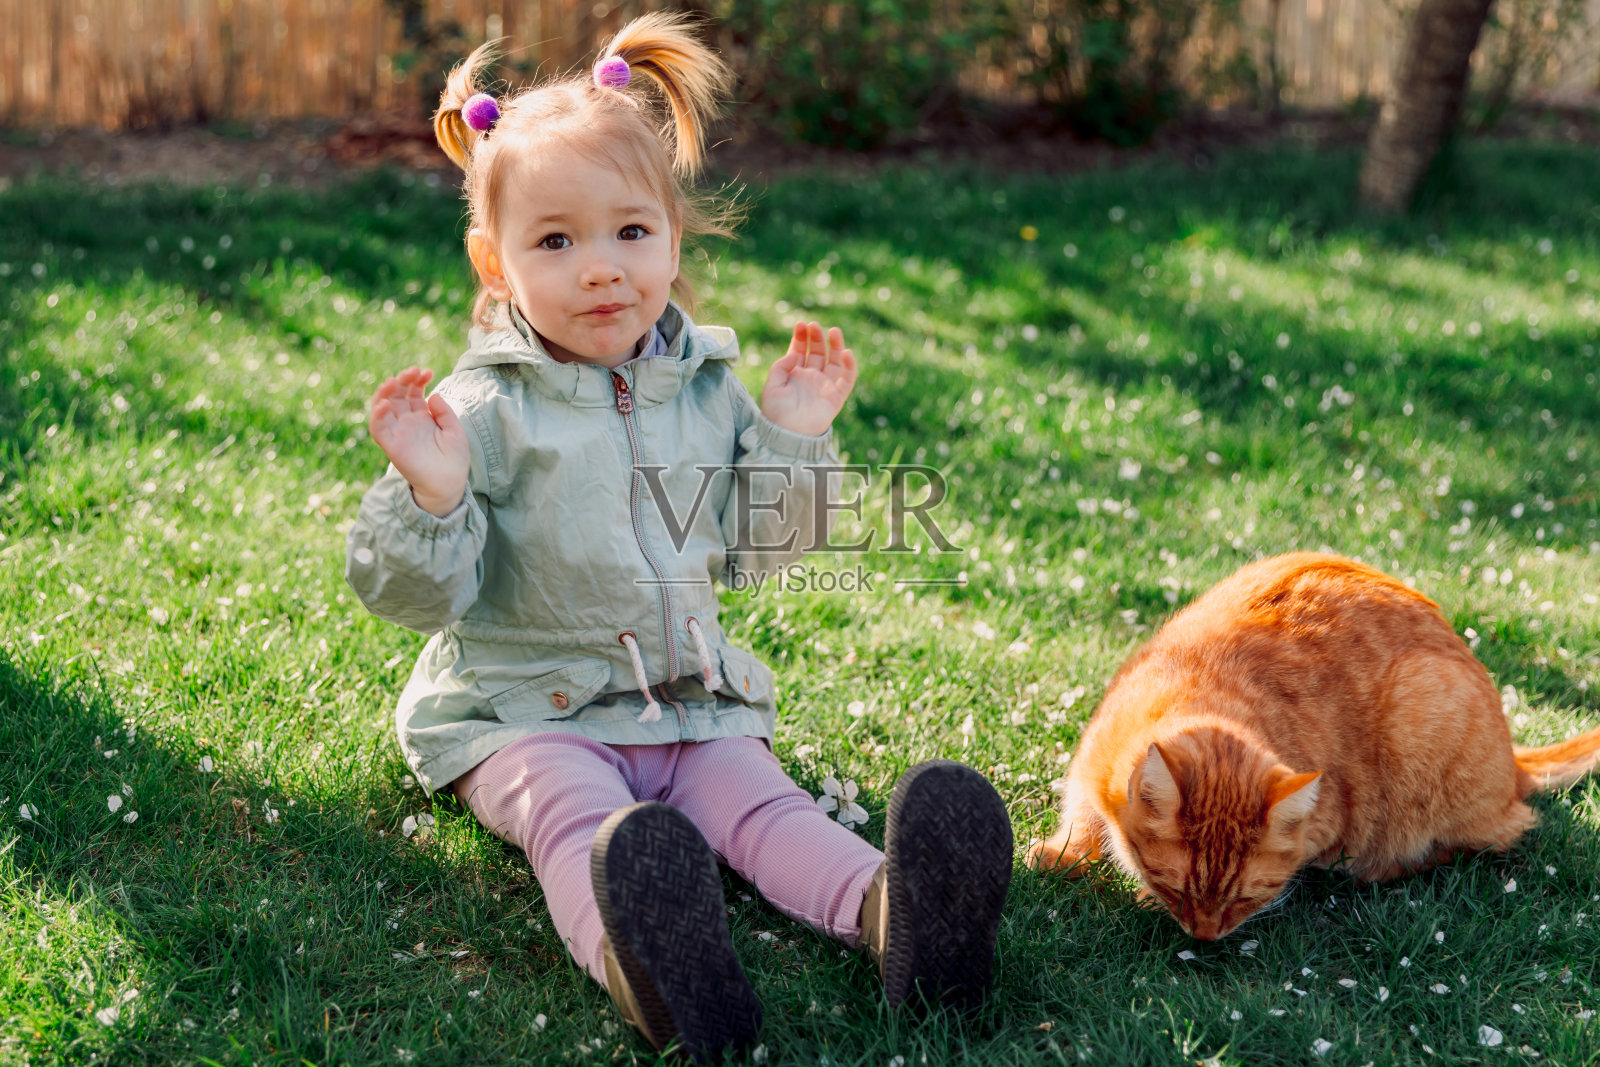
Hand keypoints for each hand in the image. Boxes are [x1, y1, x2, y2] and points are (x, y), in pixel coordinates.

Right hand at [368, 367, 469, 516]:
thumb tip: (433, 394)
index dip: (418, 379)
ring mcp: (398, 432)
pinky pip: (378, 428)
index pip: (414, 391)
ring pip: (383, 407)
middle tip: (413, 371)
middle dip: (403, 380)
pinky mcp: (391, 445)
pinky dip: (377, 415)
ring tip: (394, 381)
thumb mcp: (455, 431)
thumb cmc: (454, 459)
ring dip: (385, 392)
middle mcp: (408, 422)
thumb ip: (444, 412)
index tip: (428, 372)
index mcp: (422, 416)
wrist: (449, 484)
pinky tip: (385, 404)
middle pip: (397, 394)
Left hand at [759, 321, 857, 436]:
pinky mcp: (837, 396)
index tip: (801, 324)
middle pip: (818, 352)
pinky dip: (850, 366)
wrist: (788, 436)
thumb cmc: (776, 414)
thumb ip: (780, 367)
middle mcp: (811, 377)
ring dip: (835, 345)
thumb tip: (794, 352)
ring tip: (833, 331)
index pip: (800, 350)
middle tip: (814, 325)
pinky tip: (846, 352)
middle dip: (816, 338)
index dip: (801, 337)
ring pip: (834, 361)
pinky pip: (847, 379)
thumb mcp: (771, 386)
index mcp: (794, 374)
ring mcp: (825, 386)